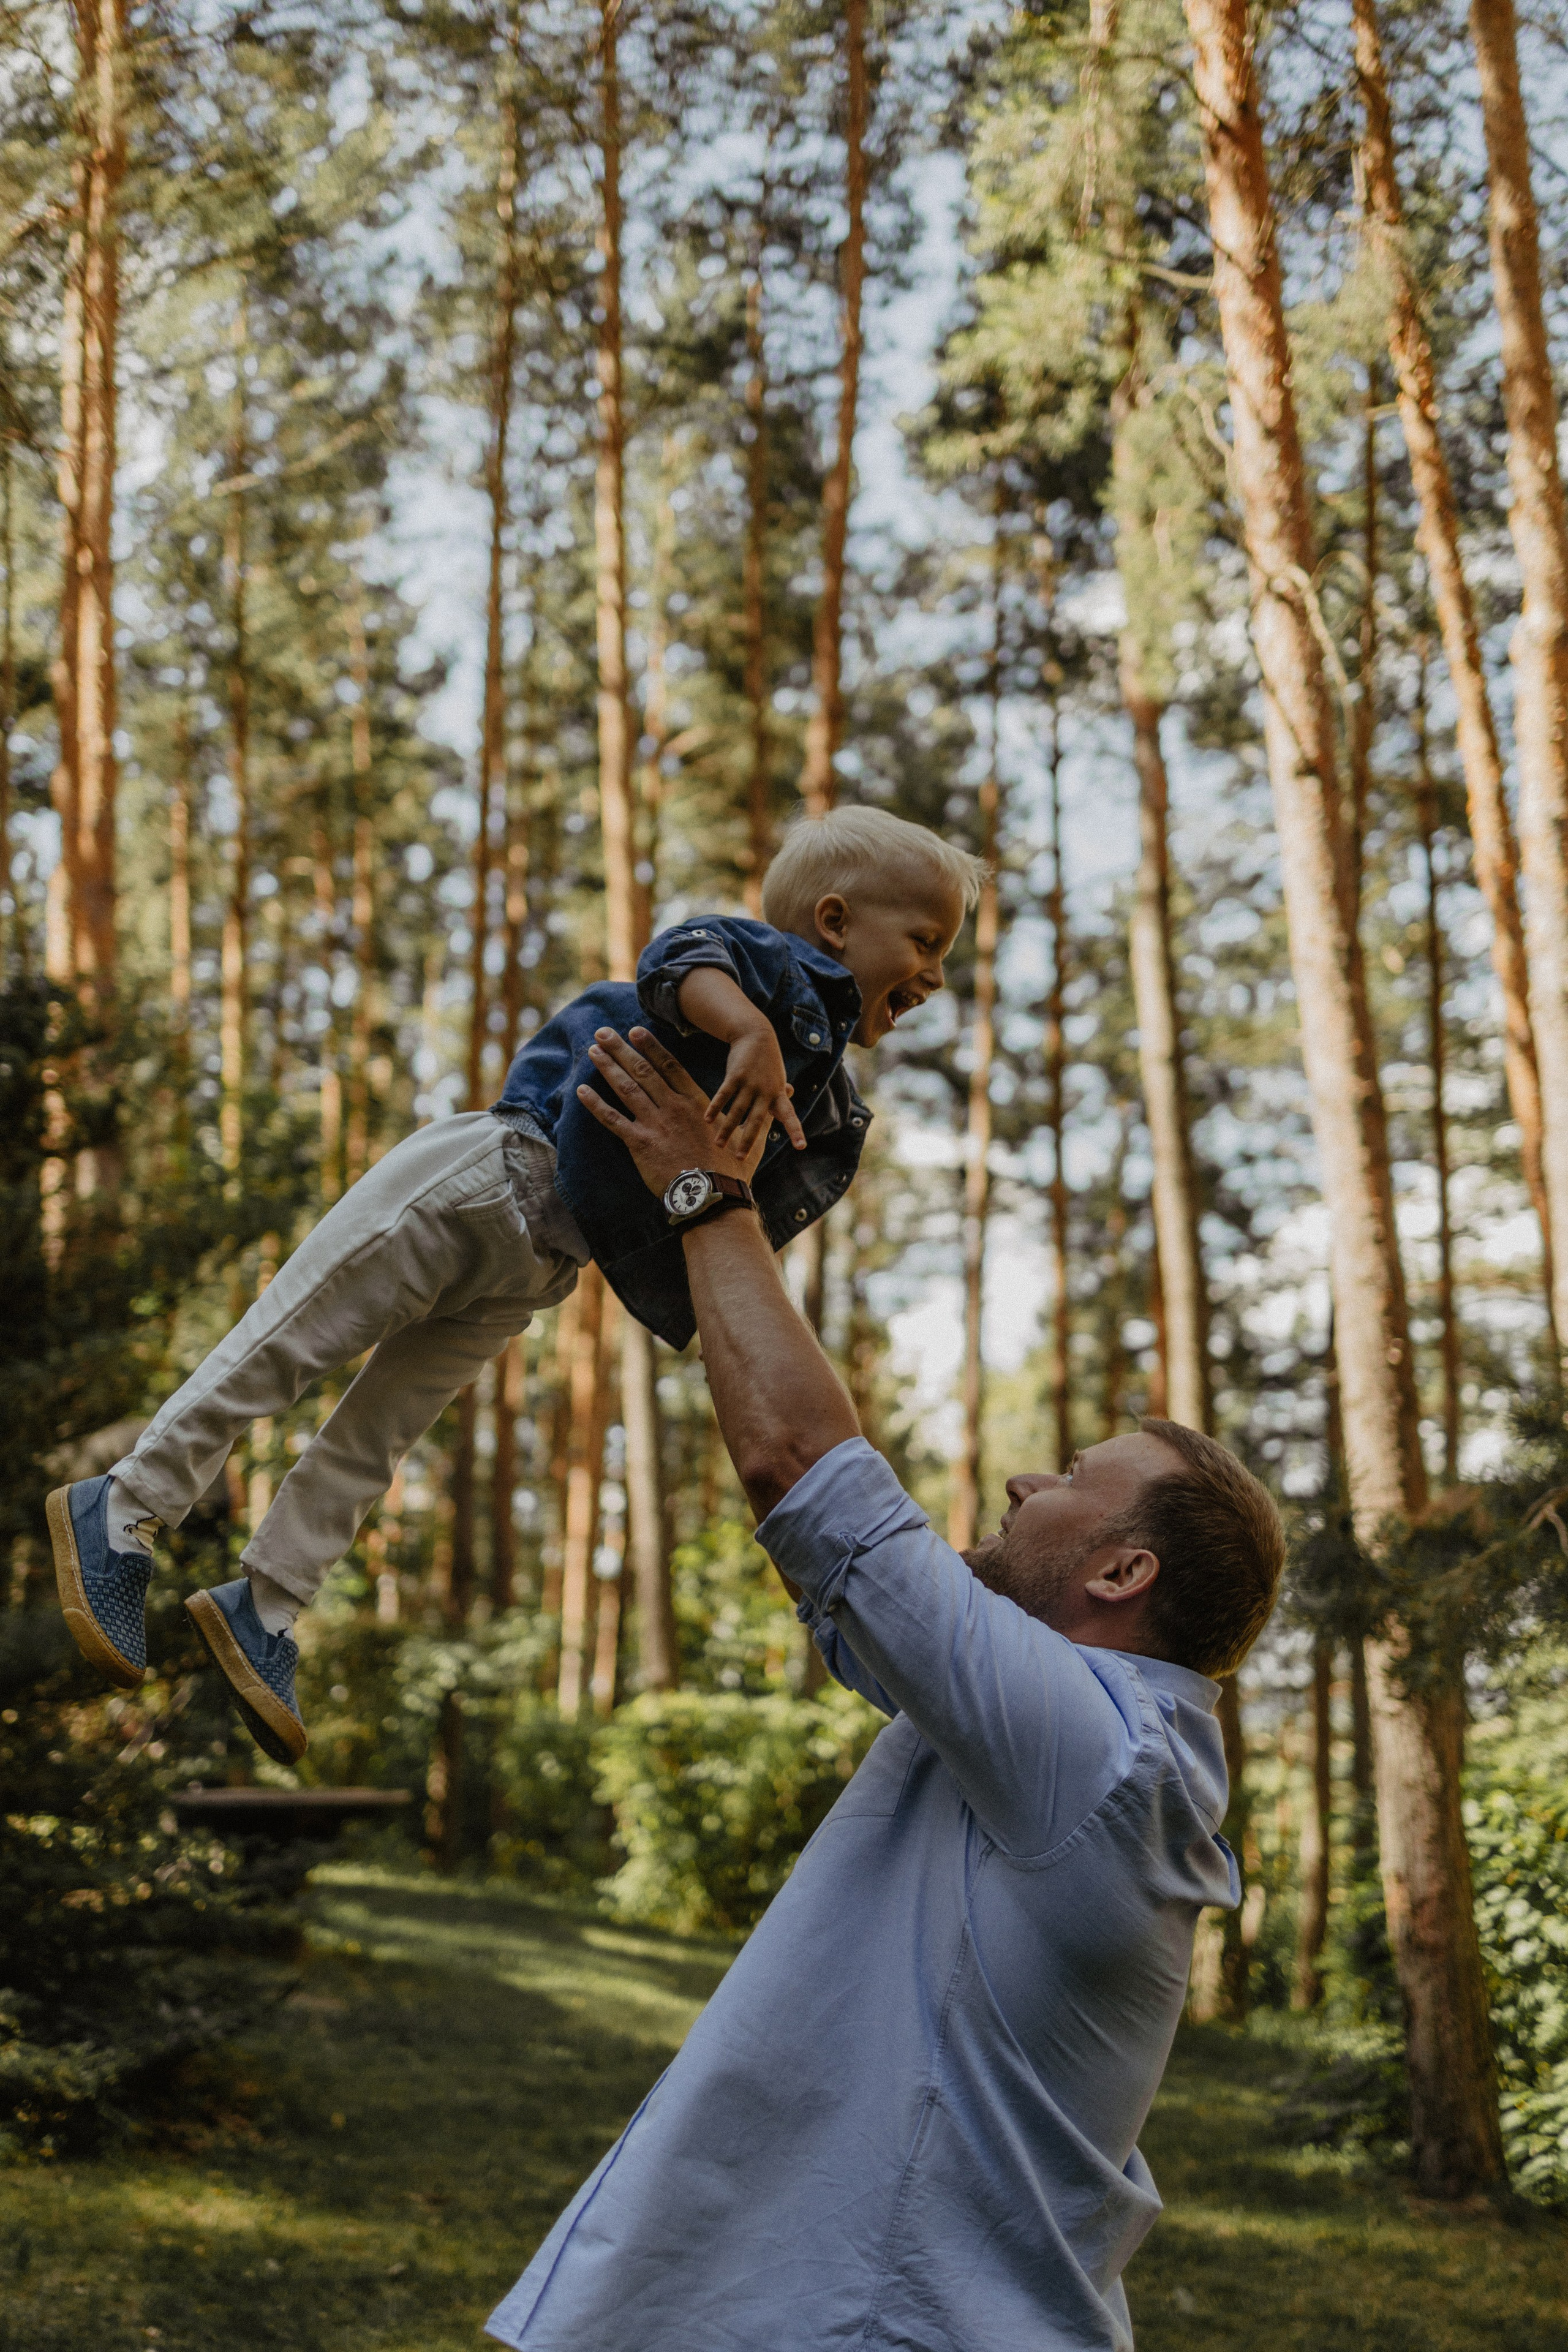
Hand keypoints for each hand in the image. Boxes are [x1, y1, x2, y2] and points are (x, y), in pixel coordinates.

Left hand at [577, 1027, 767, 1197]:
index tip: (635, 1031)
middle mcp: (673, 1107)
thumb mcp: (753, 1135)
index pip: (669, 1066)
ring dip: (607, 1067)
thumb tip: (787, 1092)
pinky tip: (581, 1090)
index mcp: (696, 1102)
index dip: (651, 1047)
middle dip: (621, 1049)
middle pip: (643, 1070)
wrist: (714, 1197)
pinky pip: (612, 1120)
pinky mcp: (640, 1143)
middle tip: (603, 1032)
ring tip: (593, 1051)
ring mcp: (655, 1124)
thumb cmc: (733, 1171)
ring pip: (626, 1088)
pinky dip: (595, 1104)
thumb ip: (761, 1111)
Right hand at [707, 1025, 807, 1154]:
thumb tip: (788, 1105)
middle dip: (747, 1140)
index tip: (801, 1146)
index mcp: (779, 1095)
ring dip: (726, 1129)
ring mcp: (750, 1083)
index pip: (790, 1116)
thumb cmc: (769, 1062)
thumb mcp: (778, 1079)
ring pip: (737, 1110)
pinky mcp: (735, 1075)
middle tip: (740, 1158)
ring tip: (718, 1145)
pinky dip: (715, 1107)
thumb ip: (781, 1095)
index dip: (795, 1131)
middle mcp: (766, 1091)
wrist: (757, 1035)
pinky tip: (707, 1120)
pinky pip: (724, 1095)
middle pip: (756, 1120)